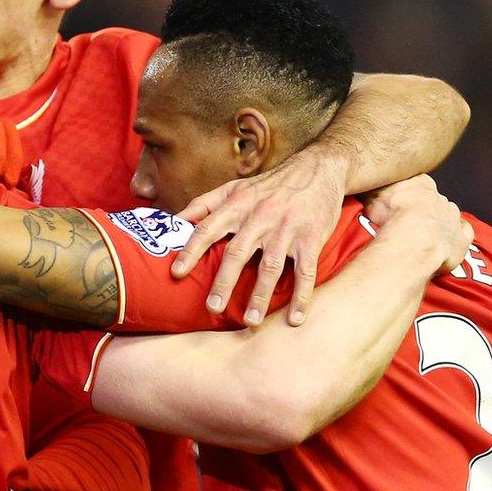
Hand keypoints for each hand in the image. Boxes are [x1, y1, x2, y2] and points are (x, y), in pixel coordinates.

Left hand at [173, 151, 346, 325]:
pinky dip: (301, 296)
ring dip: (260, 296)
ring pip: (271, 266)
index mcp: (237, 206)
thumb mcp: (234, 187)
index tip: (176, 273)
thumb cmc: (270, 184)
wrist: (319, 169)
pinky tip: (295, 318)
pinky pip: (306, 271)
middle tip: (213, 308)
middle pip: (238, 253)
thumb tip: (173, 222)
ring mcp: (286, 229)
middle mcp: (260, 217)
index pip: (208, 229)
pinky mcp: (311, 238)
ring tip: (250, 321)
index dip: (191, 251)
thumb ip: (202, 204)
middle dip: (224, 282)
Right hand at [364, 174, 472, 273]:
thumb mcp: (373, 199)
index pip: (416, 184)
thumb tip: (367, 194)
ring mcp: (453, 217)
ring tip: (421, 238)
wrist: (412, 237)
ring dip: (438, 225)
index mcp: (421, 184)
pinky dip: (457, 237)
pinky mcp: (461, 239)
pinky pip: (464, 233)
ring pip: (448, 216)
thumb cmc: (391, 217)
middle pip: (432, 201)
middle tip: (406, 225)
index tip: (396, 205)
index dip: (406, 196)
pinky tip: (445, 244)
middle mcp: (440, 198)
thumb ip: (375, 195)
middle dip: (422, 211)